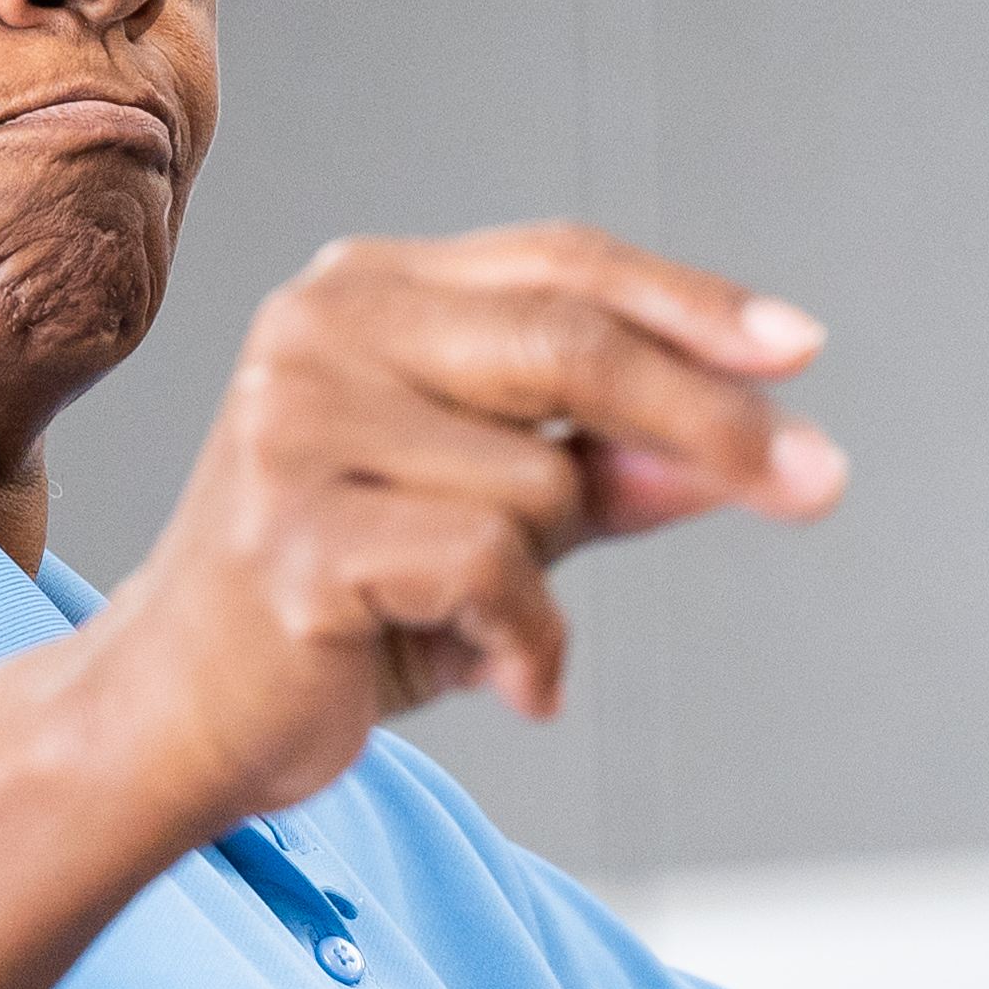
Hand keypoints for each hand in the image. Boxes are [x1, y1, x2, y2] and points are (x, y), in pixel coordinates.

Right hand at [78, 221, 845, 830]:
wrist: (169, 723)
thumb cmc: (338, 613)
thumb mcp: (491, 527)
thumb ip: (603, 474)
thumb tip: (742, 448)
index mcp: (364, 292)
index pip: (562, 266)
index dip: (693, 304)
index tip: (802, 351)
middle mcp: (320, 329)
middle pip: (573, 344)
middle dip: (712, 420)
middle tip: (819, 485)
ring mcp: (294, 423)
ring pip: (539, 484)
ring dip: (551, 581)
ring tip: (475, 627)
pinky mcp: (298, 531)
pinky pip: (494, 572)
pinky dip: (530, 646)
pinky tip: (503, 682)